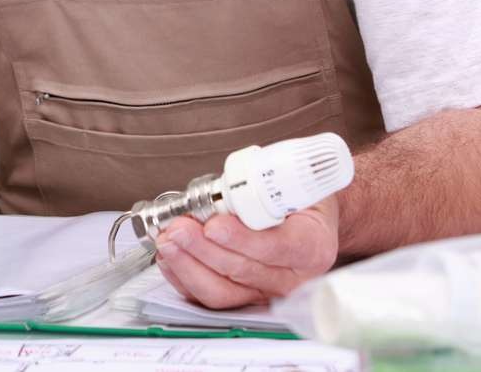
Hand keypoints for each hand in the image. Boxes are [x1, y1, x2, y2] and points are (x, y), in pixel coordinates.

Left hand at [153, 196, 339, 308]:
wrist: (306, 215)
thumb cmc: (299, 198)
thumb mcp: (294, 181)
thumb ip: (266, 186)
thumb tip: (226, 191)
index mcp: (312, 245)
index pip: (279, 248)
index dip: (243, 239)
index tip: (214, 226)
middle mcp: (292, 277)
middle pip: (243, 271)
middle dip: (203, 248)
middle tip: (179, 227)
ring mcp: (267, 292)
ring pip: (223, 291)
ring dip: (188, 265)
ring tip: (167, 241)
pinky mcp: (244, 299)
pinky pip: (210, 296)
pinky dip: (184, 277)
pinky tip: (169, 258)